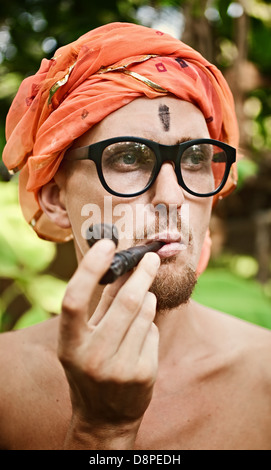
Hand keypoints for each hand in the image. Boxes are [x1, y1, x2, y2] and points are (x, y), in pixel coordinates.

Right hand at [58, 239, 159, 448]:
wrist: (106, 415)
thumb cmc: (92, 366)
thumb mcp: (85, 338)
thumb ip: (100, 302)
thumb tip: (119, 264)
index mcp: (69, 344)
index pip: (74, 300)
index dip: (90, 269)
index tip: (107, 245)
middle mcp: (91, 356)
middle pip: (125, 302)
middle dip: (142, 273)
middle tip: (151, 257)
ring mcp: (118, 368)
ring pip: (144, 314)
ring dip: (147, 298)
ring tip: (144, 296)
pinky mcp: (142, 373)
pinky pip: (152, 331)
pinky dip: (149, 323)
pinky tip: (142, 331)